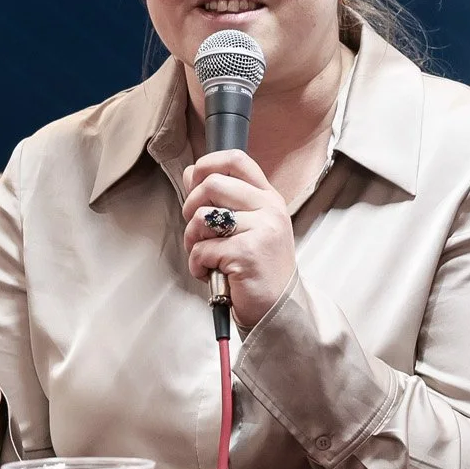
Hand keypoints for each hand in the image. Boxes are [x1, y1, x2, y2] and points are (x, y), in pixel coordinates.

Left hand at [180, 150, 295, 329]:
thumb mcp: (246, 227)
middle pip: (212, 184)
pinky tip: (209, 272)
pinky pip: (202, 248)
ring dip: (192, 240)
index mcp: (268, 198)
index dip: (207, 164)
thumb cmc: (257, 269)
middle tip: (197, 231)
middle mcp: (268, 209)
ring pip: (202, 217)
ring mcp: (261, 230)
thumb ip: (222, 200)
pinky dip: (197, 264)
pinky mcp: (247, 253)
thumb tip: (192, 173)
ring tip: (204, 256)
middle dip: (191, 207)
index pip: (236, 159)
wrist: (278, 309)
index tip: (195, 183)